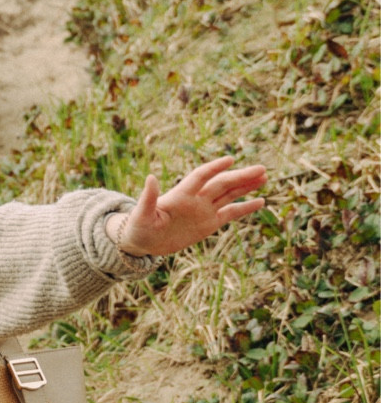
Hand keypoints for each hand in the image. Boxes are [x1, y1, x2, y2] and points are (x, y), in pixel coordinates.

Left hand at [107, 157, 266, 257]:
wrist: (143, 242)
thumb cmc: (139, 226)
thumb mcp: (141, 214)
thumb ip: (148, 198)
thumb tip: (150, 177)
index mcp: (180, 195)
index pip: (200, 177)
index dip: (214, 168)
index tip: (230, 160)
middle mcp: (195, 199)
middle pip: (221, 184)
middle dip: (240, 177)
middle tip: (261, 168)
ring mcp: (204, 210)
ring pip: (229, 195)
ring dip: (246, 186)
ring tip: (264, 176)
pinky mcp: (209, 224)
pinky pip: (230, 214)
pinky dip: (245, 208)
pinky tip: (260, 201)